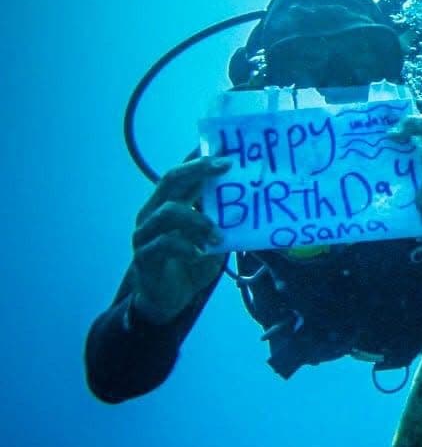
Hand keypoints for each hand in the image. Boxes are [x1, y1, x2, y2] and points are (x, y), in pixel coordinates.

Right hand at [129, 156, 228, 324]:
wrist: (168, 299)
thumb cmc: (191, 263)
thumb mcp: (213, 239)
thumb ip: (223, 220)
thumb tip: (252, 201)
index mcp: (169, 203)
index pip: (182, 173)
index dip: (199, 158)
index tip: (224, 148)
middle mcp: (153, 212)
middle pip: (170, 180)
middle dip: (198, 170)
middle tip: (225, 166)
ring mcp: (145, 233)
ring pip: (167, 212)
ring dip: (197, 220)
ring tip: (217, 236)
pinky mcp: (144, 256)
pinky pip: (163, 244)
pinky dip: (185, 247)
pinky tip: (199, 255)